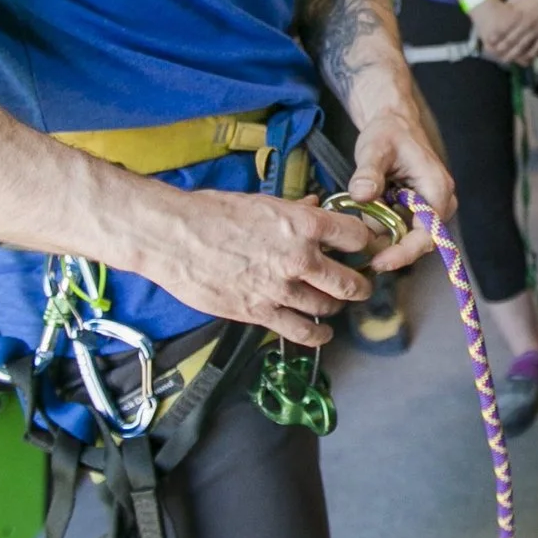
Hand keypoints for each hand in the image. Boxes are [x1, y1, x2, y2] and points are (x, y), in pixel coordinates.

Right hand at [131, 186, 393, 346]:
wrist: (173, 237)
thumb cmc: (212, 212)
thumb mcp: (262, 202)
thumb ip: (296, 210)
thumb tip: (315, 206)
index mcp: (303, 224)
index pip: (356, 237)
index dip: (364, 243)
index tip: (363, 248)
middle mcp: (299, 258)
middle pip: (349, 281)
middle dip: (360, 285)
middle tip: (360, 285)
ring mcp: (281, 289)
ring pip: (327, 306)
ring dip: (335, 306)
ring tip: (335, 304)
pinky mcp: (260, 312)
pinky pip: (301, 331)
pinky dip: (317, 335)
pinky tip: (322, 333)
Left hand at [341, 102, 456, 260]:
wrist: (393, 123)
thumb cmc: (388, 133)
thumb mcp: (374, 149)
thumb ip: (368, 172)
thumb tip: (362, 195)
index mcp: (437, 189)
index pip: (428, 235)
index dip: (404, 253)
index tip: (379, 263)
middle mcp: (440, 202)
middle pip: (420, 242)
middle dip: (390, 247)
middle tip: (359, 246)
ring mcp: (431, 208)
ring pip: (408, 238)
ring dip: (383, 233)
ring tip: (362, 216)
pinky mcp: (419, 211)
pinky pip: (401, 229)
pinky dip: (382, 226)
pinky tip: (369, 212)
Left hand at [471, 0, 537, 66]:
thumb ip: (508, 7)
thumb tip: (499, 12)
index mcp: (518, 15)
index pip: (505, 28)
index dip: (497, 36)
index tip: (489, 42)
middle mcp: (526, 24)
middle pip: (513, 40)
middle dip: (503, 49)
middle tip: (496, 55)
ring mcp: (537, 30)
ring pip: (524, 46)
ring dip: (515, 54)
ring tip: (508, 60)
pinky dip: (532, 53)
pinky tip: (527, 58)